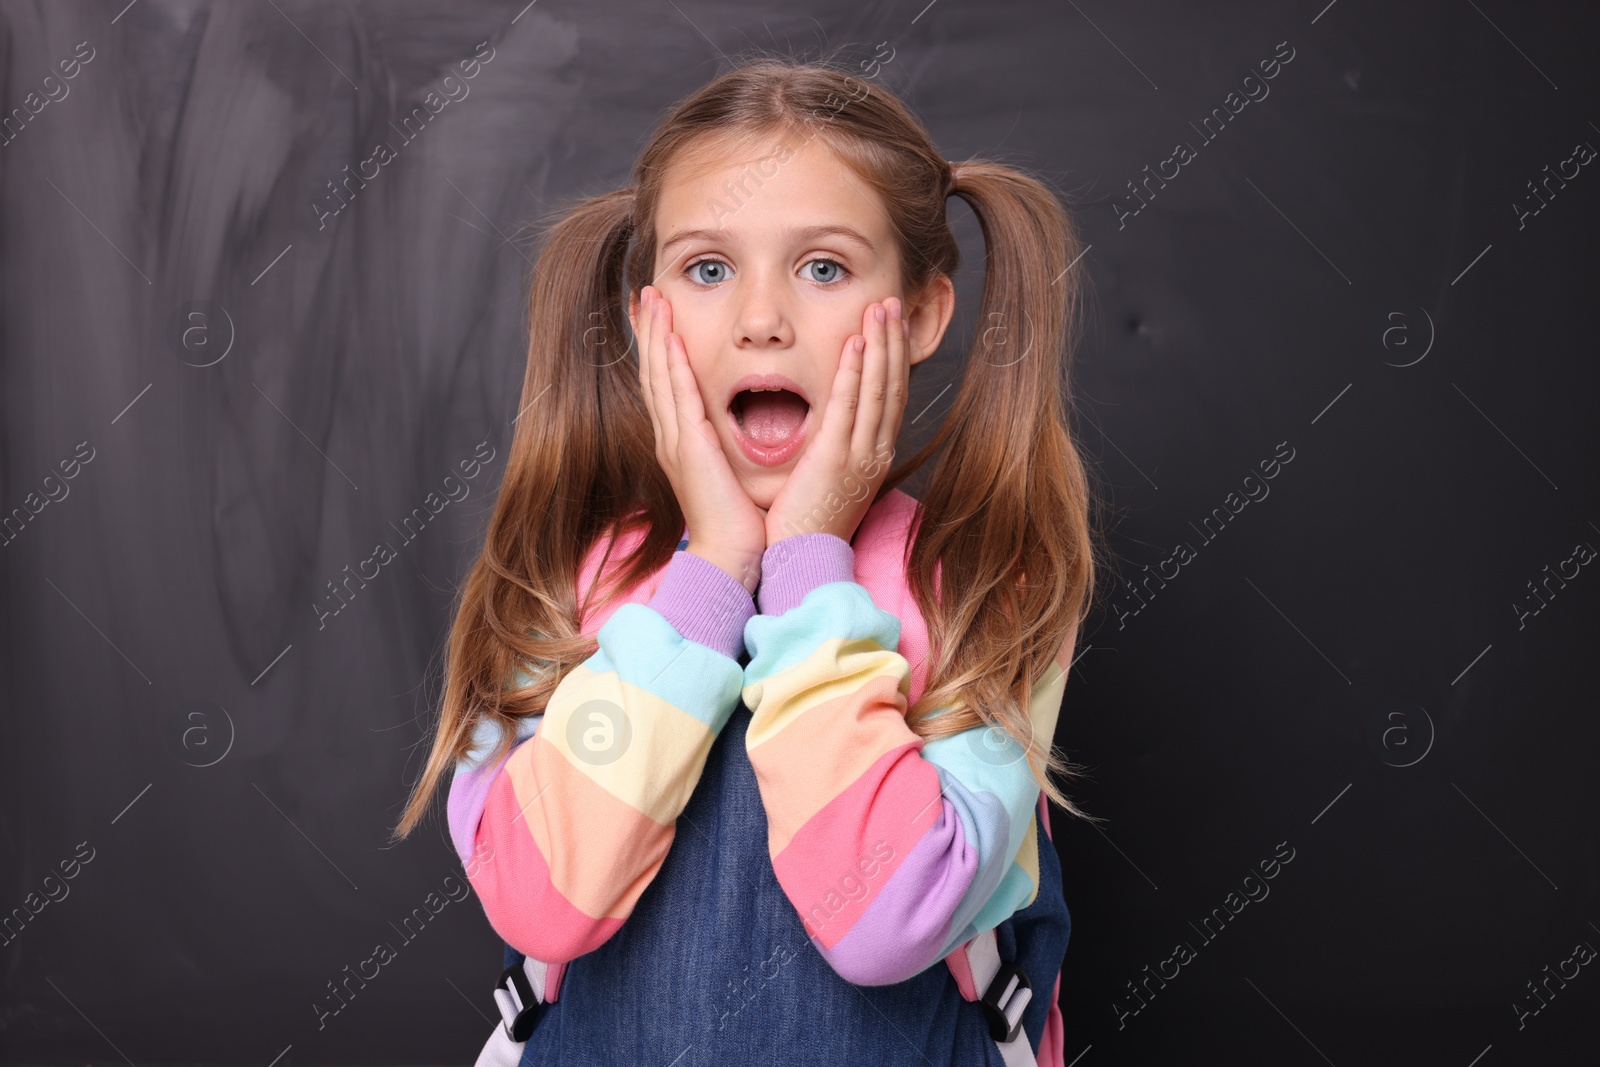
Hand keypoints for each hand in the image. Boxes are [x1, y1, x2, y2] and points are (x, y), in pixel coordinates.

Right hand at [631, 286, 764, 591]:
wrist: (730, 557)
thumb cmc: (738, 521)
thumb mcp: (731, 474)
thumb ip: (731, 448)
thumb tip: (741, 429)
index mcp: (683, 443)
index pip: (667, 384)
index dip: (661, 348)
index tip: (660, 316)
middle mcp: (672, 437)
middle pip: (655, 372)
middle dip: (650, 331)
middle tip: (647, 294)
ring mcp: (676, 441)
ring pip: (660, 376)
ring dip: (656, 335)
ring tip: (652, 299)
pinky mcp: (689, 447)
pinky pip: (678, 396)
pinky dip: (673, 363)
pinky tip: (671, 337)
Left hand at [763, 296, 907, 547]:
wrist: (800, 561)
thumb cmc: (807, 525)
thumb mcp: (830, 480)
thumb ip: (835, 449)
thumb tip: (831, 427)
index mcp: (873, 456)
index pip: (890, 398)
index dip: (893, 359)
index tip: (891, 327)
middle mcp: (875, 452)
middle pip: (893, 386)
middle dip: (893, 342)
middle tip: (892, 304)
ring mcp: (859, 455)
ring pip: (878, 389)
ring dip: (880, 345)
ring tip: (880, 309)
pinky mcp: (835, 458)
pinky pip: (849, 406)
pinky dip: (855, 373)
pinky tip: (856, 344)